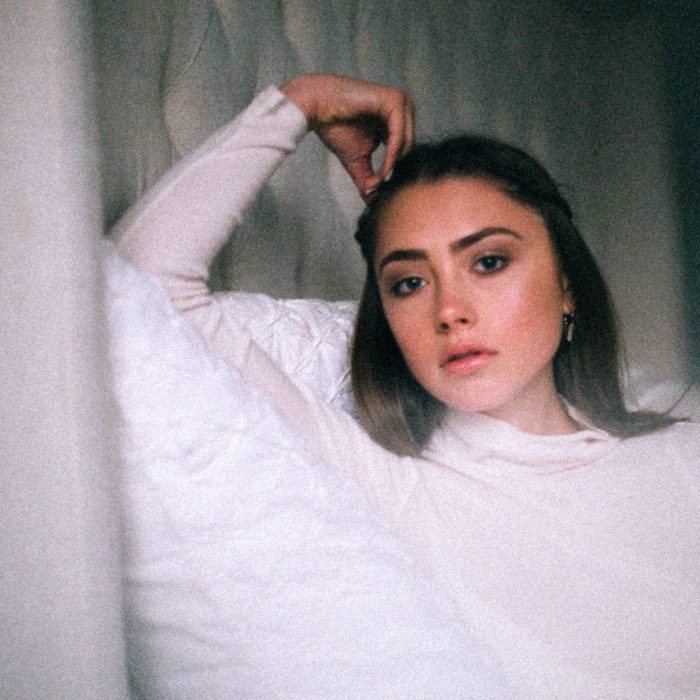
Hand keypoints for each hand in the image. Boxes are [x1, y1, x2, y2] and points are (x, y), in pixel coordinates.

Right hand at [281, 74, 413, 200]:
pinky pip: (399, 136)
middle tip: (381, 189)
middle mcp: (403, 111)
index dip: (395, 173)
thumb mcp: (358, 162)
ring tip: (380, 181)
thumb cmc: (336, 128)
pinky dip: (392, 156)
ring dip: (394, 167)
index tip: (383, 192)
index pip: (406, 152)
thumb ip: (369, 180)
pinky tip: (384, 170)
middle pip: (410, 150)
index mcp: (396, 122)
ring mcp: (401, 103)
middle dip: (396, 172)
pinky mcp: (395, 101)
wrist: (318, 107)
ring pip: (408, 145)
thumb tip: (374, 203)